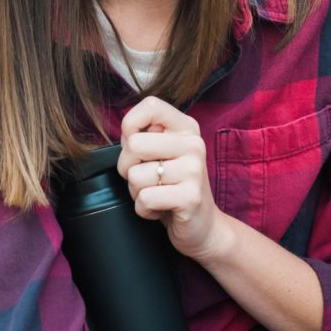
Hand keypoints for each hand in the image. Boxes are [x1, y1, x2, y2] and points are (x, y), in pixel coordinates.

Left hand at [117, 96, 223, 259]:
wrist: (203, 225)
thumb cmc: (173, 186)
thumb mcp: (160, 154)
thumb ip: (144, 136)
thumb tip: (127, 131)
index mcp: (186, 127)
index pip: (151, 105)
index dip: (130, 124)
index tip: (134, 143)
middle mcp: (193, 144)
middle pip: (134, 144)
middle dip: (127, 167)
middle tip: (145, 177)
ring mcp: (194, 170)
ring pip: (135, 176)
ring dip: (137, 192)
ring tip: (156, 194)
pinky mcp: (190, 197)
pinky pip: (145, 199)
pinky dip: (144, 210)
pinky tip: (160, 209)